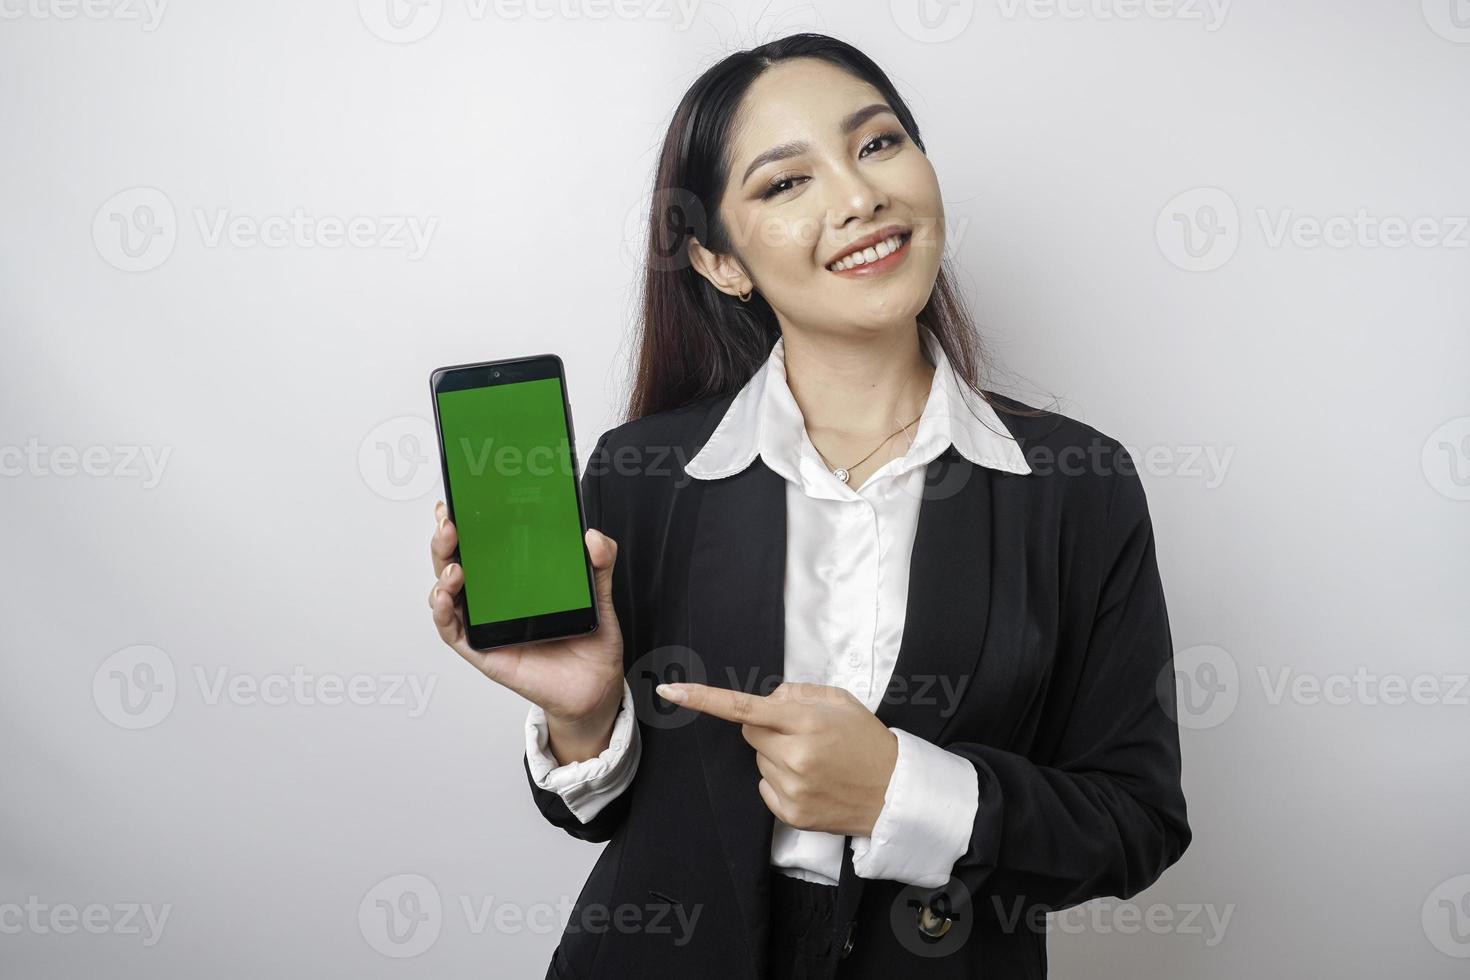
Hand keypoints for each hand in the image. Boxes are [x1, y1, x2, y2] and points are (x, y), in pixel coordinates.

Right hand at [428, 500, 623, 741]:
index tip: (457, 500)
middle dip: (445, 539)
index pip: (481, 544)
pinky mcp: (482, 651)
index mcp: (513, 578)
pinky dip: (442, 611)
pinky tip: (445, 596)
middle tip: (450, 523)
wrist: (595, 685)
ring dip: (442, 572)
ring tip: (455, 564)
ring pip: (446, 593)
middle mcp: (492, 598)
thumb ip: (599, 563)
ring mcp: (484, 623)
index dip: (464, 521)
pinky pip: (452, 630)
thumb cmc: (588, 639)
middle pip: (455, 561)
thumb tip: (594, 537)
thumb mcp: (598, 594)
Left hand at [657, 681, 898, 836]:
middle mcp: (794, 756)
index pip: (744, 708)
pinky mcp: (789, 813)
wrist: (893, 792)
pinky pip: (764, 787)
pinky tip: (810, 782)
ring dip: (776, 756)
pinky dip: (779, 782)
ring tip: (813, 762)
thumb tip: (765, 700)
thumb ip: (797, 693)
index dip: (704, 699)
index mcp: (806, 723)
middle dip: (767, 730)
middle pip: (749, 733)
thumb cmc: (866, 741)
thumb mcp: (840, 702)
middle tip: (802, 735)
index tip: (670, 692)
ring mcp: (791, 788)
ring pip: (758, 760)